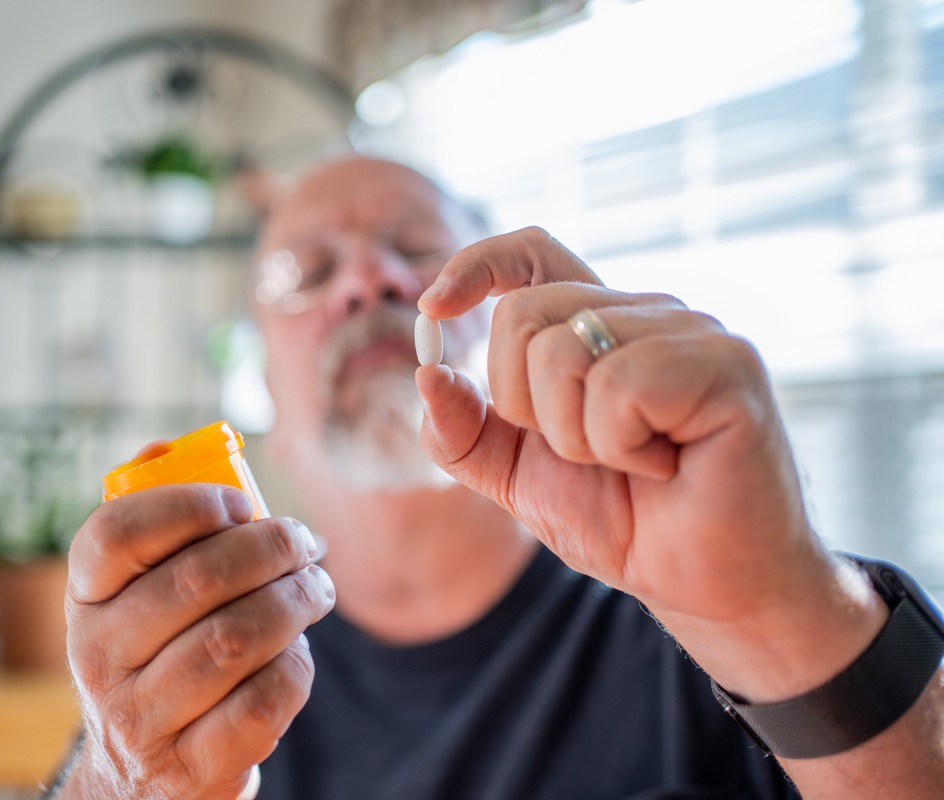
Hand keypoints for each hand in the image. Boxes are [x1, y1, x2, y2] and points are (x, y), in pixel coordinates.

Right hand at [62, 483, 334, 797]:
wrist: (135, 778)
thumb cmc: (154, 657)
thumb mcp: (133, 597)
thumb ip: (153, 524)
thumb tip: (163, 447)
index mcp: (84, 601)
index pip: (114, 536)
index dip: (186, 506)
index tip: (240, 504)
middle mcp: (97, 660)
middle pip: (194, 582)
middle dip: (269, 549)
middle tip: (304, 542)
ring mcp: (139, 721)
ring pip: (234, 640)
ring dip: (294, 602)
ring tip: (316, 588)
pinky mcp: (188, 770)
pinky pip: (260, 702)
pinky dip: (295, 666)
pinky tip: (297, 651)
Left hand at [416, 226, 836, 638]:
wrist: (702, 585)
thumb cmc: (625, 522)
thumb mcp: (517, 478)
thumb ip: (464, 432)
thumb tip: (427, 375)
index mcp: (598, 327)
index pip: (534, 254)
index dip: (479, 263)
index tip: (433, 307)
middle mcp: (645, 314)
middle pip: (524, 313)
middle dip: (524, 406)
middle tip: (585, 452)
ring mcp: (691, 332)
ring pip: (564, 352)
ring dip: (576, 437)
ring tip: (635, 462)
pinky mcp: (728, 364)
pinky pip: (619, 384)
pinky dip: (620, 445)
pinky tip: (665, 466)